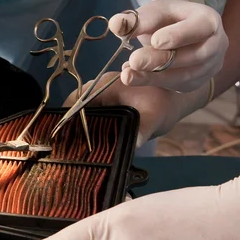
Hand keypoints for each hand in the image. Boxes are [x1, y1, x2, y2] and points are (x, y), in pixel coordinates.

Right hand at [63, 72, 209, 147]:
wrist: (176, 99)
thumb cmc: (165, 103)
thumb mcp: (155, 117)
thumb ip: (143, 130)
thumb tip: (132, 144)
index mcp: (104, 85)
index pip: (75, 100)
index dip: (66, 119)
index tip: (64, 140)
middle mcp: (97, 89)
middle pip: (73, 109)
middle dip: (69, 128)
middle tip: (67, 152)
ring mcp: (100, 98)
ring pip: (80, 115)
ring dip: (77, 131)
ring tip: (74, 153)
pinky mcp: (104, 107)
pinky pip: (89, 118)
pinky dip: (87, 131)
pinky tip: (87, 149)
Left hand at [109, 0, 227, 91]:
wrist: (180, 34)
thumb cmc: (168, 20)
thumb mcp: (154, 13)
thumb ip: (136, 19)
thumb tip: (115, 24)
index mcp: (208, 21)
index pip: (199, 28)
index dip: (178, 36)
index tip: (155, 41)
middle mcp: (215, 45)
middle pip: (192, 56)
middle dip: (160, 60)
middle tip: (134, 61)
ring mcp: (209, 67)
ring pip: (182, 76)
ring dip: (152, 77)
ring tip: (127, 74)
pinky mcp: (196, 82)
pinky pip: (175, 86)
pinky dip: (152, 82)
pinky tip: (133, 77)